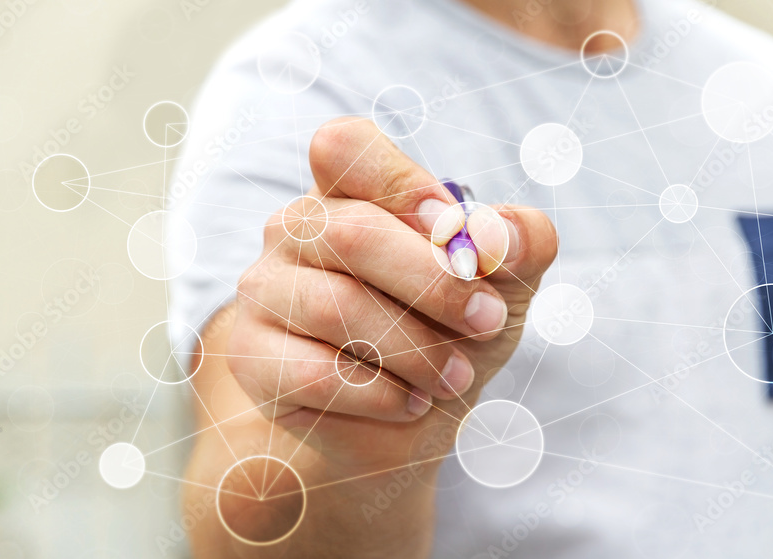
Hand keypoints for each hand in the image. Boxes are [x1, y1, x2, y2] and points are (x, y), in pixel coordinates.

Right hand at [225, 117, 557, 475]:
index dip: (403, 183)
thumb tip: (503, 235)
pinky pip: (317, 373)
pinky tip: (410, 401)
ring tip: (455, 377)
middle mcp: (296, 229)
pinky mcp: (254, 359)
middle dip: (436, 284)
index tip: (454, 228)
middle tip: (487, 320)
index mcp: (349, 190)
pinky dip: (384, 394)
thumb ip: (518, 242)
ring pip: (338, 309)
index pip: (344, 147)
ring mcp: (265, 291)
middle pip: (352, 234)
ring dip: (418, 351)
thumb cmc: (452, 331)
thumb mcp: (506, 283)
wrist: (412, 419)